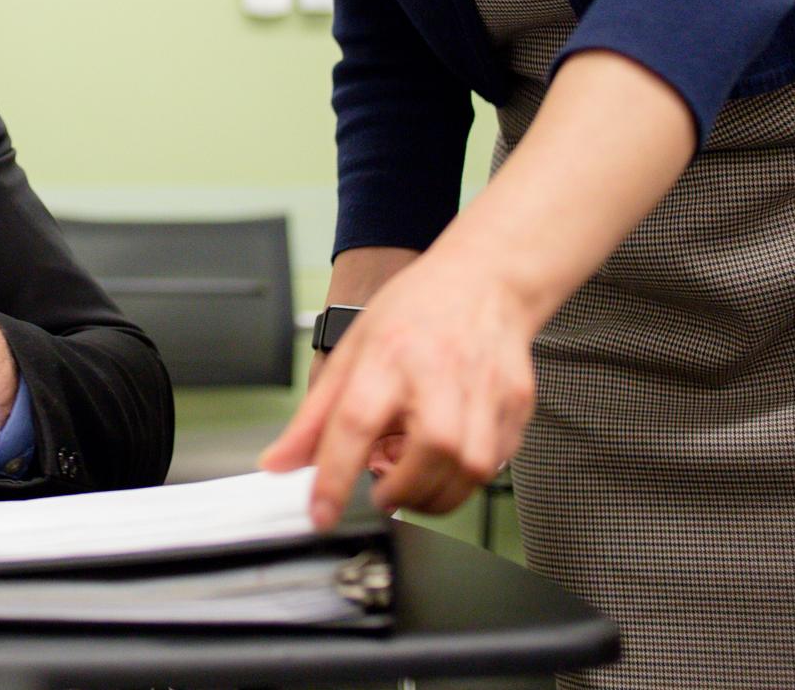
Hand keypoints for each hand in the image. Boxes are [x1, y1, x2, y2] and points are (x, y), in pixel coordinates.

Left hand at [262, 244, 537, 527]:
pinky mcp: (517, 403)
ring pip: (471, 468)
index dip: (334, 475)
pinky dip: (468, 478)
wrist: (484, 281)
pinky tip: (448, 462)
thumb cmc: (415, 313)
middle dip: (403, 491)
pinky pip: (497, 463)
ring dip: (436, 495)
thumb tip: (278, 463)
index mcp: (388, 354)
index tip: (320, 513)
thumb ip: (314, 417)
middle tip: (384, 494)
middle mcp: (440, 370)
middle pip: (431, 450)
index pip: (355, 421)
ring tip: (414, 484)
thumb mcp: (352, 353)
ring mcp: (485, 387)